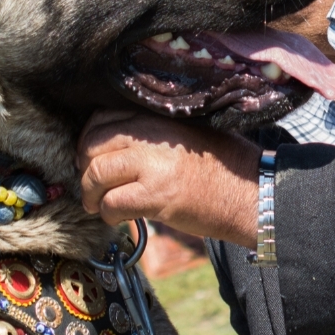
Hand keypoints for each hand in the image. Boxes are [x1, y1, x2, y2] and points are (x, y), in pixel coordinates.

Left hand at [76, 110, 259, 246]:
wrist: (251, 192)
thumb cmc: (223, 167)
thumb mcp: (186, 135)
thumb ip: (152, 135)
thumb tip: (114, 149)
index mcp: (157, 116)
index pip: (102, 119)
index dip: (89, 142)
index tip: (91, 159)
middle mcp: (151, 134)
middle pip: (92, 145)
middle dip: (83, 169)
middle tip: (91, 186)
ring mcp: (152, 164)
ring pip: (95, 174)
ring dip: (91, 194)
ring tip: (98, 205)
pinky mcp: (156, 195)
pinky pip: (112, 203)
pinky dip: (108, 213)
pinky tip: (117, 217)